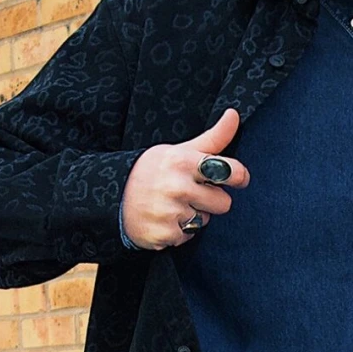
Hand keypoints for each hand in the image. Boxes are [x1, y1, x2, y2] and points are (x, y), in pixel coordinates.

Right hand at [121, 108, 247, 249]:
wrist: (113, 196)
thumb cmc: (153, 171)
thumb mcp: (180, 151)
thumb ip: (212, 138)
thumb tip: (234, 114)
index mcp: (184, 162)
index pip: (229, 171)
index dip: (239, 176)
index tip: (238, 179)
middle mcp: (177, 187)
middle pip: (224, 203)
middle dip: (211, 200)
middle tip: (190, 193)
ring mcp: (170, 212)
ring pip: (205, 221)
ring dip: (194, 217)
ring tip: (172, 205)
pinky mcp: (164, 234)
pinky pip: (188, 237)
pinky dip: (178, 232)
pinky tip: (163, 219)